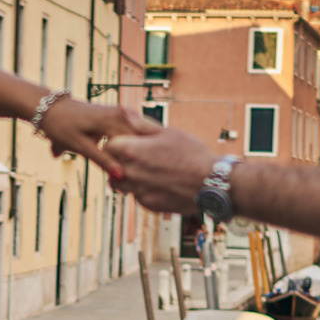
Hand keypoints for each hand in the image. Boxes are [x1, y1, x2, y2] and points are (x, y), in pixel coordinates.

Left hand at [38, 98, 146, 179]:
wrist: (51, 109)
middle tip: (127, 183)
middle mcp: (123, 113)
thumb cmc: (62, 127)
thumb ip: (102, 160)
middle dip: (134, 161)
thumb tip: (120, 177)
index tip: (128, 182)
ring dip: (132, 155)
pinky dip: (128, 148)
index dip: (133, 164)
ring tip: (129, 175)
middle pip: (138, 142)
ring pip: (136, 139)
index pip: (135, 145)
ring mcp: (123, 112)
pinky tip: (126, 162)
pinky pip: (130, 134)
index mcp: (115, 119)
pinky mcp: (120, 115)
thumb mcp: (81, 146)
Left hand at [105, 125, 221, 215]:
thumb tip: (125, 114)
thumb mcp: (167, 132)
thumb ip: (142, 125)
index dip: (117, 142)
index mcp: (131, 150)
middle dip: (120, 160)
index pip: (108, 145)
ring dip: (128, 177)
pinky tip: (161, 183)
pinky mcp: (148, 204)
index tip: (128, 141)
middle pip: (111, 165)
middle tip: (138, 156)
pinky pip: (137, 195)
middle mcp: (130, 172)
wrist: (211, 182)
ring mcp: (138, 190)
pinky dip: (144, 189)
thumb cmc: (192, 153)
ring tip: (148, 170)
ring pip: (120, 183)